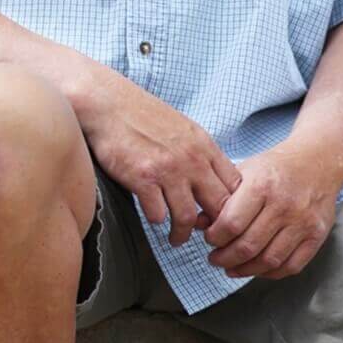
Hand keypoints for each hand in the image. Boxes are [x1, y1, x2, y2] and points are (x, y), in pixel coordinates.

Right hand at [78, 71, 240, 246]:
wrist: (107, 103)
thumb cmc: (143, 116)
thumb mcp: (184, 130)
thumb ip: (200, 154)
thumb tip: (213, 181)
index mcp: (205, 147)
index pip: (235, 186)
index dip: (233, 208)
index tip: (221, 218)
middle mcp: (192, 160)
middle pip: (219, 206)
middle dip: (214, 228)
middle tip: (205, 238)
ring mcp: (168, 170)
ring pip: (188, 217)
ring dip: (183, 234)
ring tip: (176, 239)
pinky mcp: (142, 179)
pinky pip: (158, 214)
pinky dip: (157, 221)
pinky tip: (154, 219)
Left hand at [203, 145, 342, 278]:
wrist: (318, 161)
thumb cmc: (276, 168)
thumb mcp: (244, 172)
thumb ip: (221, 198)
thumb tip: (198, 224)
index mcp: (262, 186)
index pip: (231, 224)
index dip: (214, 238)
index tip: (209, 239)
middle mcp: (284, 205)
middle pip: (248, 246)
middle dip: (225, 258)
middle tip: (216, 259)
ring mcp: (303, 222)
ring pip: (268, 261)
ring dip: (245, 270)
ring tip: (232, 267)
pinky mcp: (317, 235)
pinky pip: (291, 266)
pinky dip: (270, 273)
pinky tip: (257, 268)